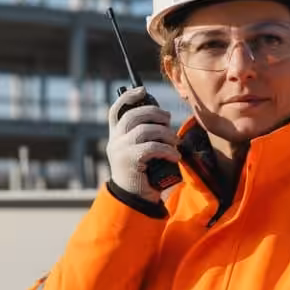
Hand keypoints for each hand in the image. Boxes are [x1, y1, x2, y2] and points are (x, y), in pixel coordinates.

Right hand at [106, 87, 180, 202]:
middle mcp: (115, 141)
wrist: (134, 200)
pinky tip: (174, 156)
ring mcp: (120, 150)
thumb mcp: (139, 152)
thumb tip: (163, 118)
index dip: (128, 97)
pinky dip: (167, 150)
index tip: (142, 90)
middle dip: (154, 113)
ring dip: (165, 133)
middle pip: (133, 116)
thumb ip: (144, 135)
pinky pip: (152, 147)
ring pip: (144, 130)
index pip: (116, 110)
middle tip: (168, 119)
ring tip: (174, 142)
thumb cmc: (142, 174)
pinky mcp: (130, 160)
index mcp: (115, 136)